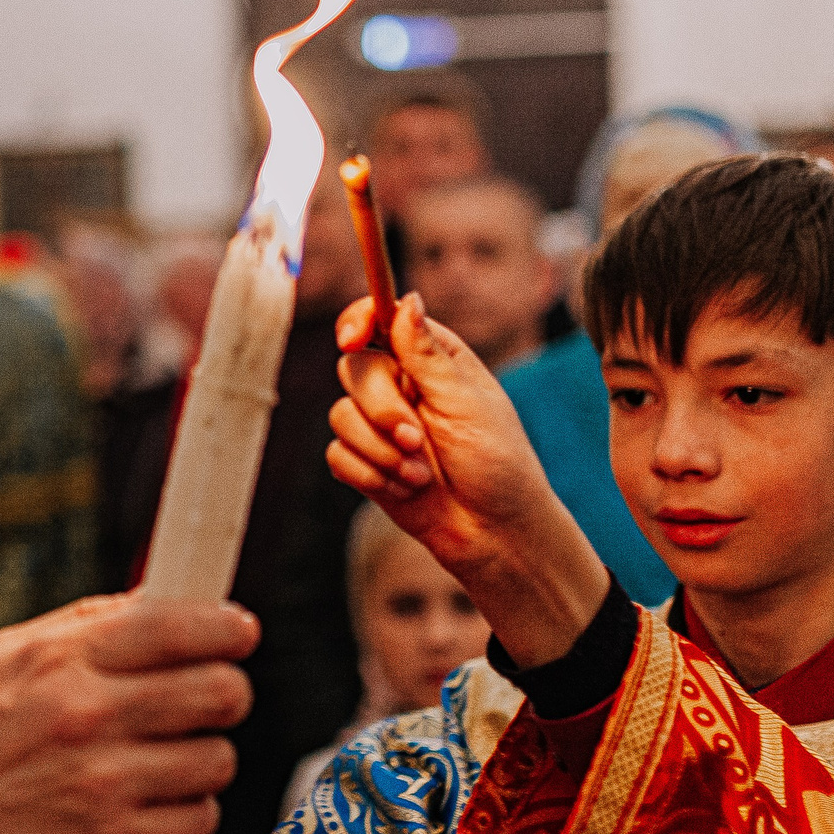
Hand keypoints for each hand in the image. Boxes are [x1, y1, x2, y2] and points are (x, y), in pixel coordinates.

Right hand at [0, 593, 256, 833]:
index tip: (239, 633)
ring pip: (218, 759)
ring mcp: (105, 781)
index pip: (181, 626)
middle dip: (225, 695)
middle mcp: (89, 713)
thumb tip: (163, 598)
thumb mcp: (10, 655)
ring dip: (202, 760)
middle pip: (222, 691)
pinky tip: (150, 806)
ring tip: (167, 762)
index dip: (228, 627)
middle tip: (207, 703)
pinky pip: (198, 819)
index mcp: (65, 657)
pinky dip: (184, 815)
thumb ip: (89, 623)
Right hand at [325, 292, 607, 665]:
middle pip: (354, 369)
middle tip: (416, 439)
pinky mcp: (365, 462)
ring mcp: (380, 425)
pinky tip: (405, 490)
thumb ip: (427, 355)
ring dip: (380, 451)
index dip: (357, 321)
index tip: (350, 339)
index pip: (380, 320)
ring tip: (420, 475)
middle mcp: (402, 386)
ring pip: (340, 415)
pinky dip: (370, 475)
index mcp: (432, 360)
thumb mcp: (466, 403)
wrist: (492, 533)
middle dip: (382, 409)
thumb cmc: (496, 464)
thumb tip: (407, 300)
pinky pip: (338, 455)